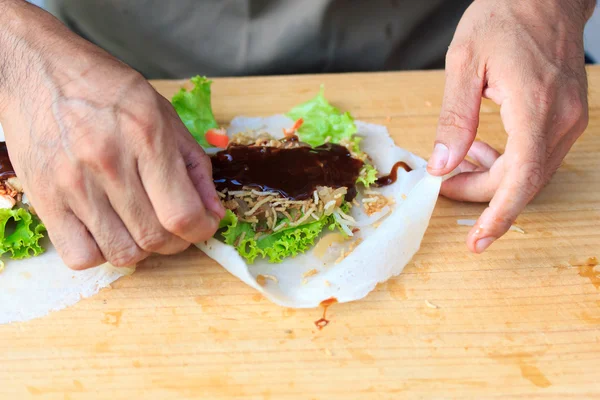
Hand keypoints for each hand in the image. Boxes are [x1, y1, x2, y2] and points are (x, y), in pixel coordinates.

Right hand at [0, 2, 223, 268]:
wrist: (38, 69)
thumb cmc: (106, 89)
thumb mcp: (163, 114)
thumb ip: (194, 165)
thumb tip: (214, 211)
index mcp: (146, 136)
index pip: (182, 213)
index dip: (201, 230)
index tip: (204, 226)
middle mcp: (109, 162)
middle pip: (155, 237)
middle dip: (176, 241)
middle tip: (174, 225)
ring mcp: (72, 184)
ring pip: (122, 253)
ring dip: (141, 249)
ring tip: (140, 225)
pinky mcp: (43, 198)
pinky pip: (80, 256)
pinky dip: (101, 253)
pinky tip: (106, 230)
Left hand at [427, 0, 593, 252]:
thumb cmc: (504, 16)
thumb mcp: (465, 63)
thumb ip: (454, 119)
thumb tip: (443, 164)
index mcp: (536, 108)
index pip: (521, 178)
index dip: (498, 214)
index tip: (478, 241)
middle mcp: (561, 120)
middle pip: (522, 181)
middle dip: (480, 192)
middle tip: (445, 187)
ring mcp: (568, 119)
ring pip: (530, 172)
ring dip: (492, 177)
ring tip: (457, 163)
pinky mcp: (565, 115)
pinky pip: (536, 154)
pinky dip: (506, 160)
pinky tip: (480, 147)